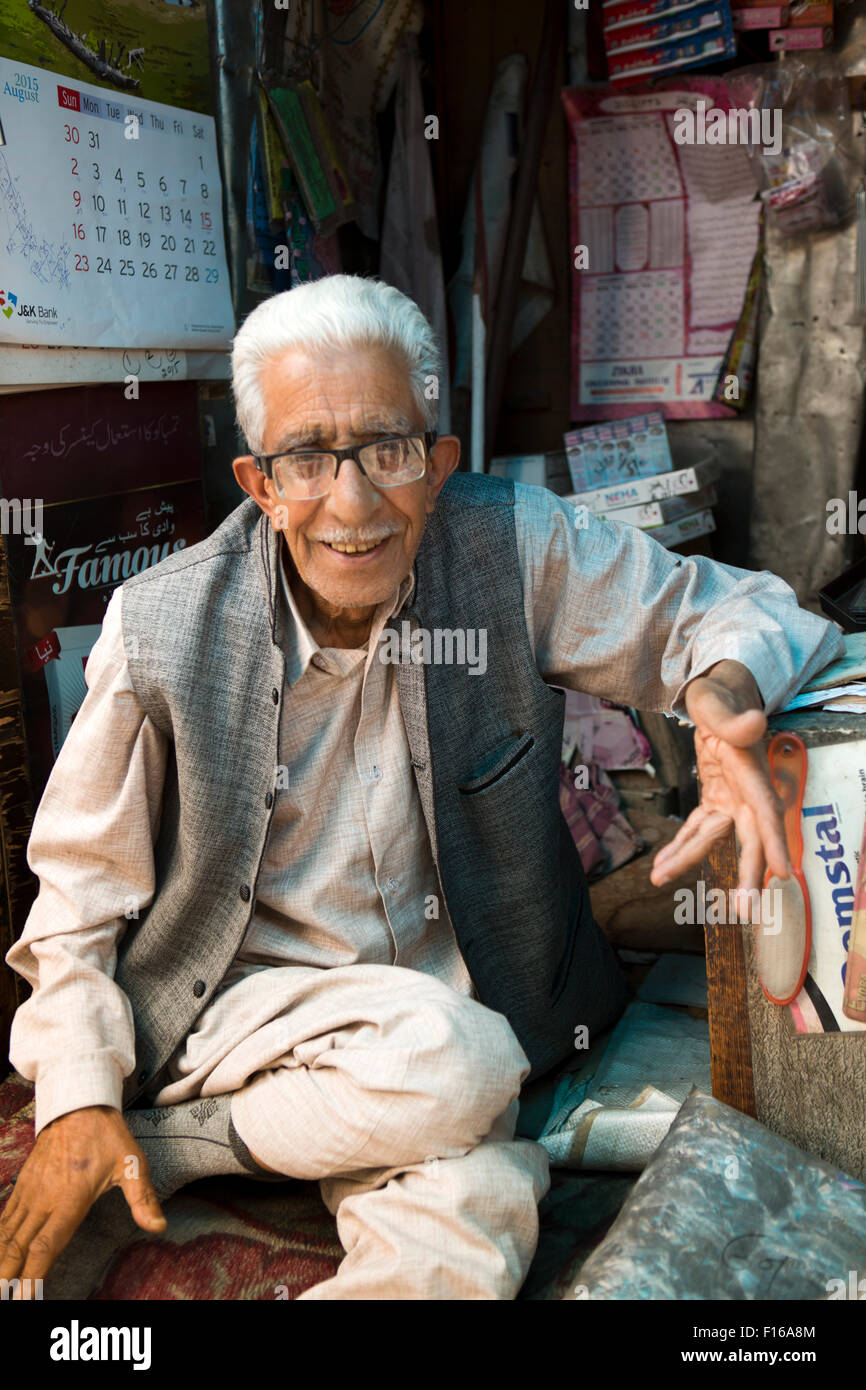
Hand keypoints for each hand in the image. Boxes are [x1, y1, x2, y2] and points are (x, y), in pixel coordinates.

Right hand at [0, 1104, 164, 1292]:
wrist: (78, 1102)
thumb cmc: (107, 1135)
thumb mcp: (132, 1164)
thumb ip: (143, 1199)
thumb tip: (159, 1226)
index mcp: (70, 1199)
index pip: (46, 1246)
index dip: (33, 1275)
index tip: (24, 1298)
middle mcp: (44, 1200)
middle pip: (19, 1247)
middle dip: (7, 1276)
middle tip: (2, 1298)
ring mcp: (30, 1192)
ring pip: (7, 1234)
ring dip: (0, 1260)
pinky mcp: (23, 1184)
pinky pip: (6, 1217)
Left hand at [650, 660, 789, 916]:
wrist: (720, 695)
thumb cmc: (719, 695)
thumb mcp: (717, 700)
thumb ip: (732, 717)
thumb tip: (753, 723)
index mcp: (749, 769)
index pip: (766, 811)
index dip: (774, 842)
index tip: (784, 873)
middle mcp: (745, 789)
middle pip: (750, 837)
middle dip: (749, 876)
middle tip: (746, 912)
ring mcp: (731, 796)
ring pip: (715, 837)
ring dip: (688, 859)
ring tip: (659, 878)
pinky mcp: (716, 797)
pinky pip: (699, 827)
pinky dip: (681, 845)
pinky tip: (661, 865)